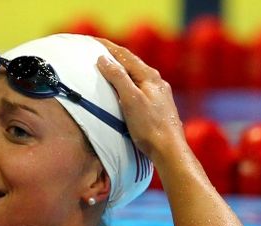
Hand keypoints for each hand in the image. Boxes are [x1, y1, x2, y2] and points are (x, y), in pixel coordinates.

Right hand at [95, 39, 186, 163]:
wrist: (168, 149)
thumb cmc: (149, 127)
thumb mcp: (130, 99)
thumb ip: (118, 77)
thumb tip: (103, 59)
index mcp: (149, 76)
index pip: (125, 55)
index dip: (107, 47)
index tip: (92, 41)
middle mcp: (156, 82)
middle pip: (131, 63)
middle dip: (114, 55)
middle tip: (97, 50)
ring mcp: (158, 94)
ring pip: (136, 75)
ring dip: (120, 69)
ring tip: (107, 67)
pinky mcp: (157, 106)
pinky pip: (139, 87)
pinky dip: (126, 83)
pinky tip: (123, 90)